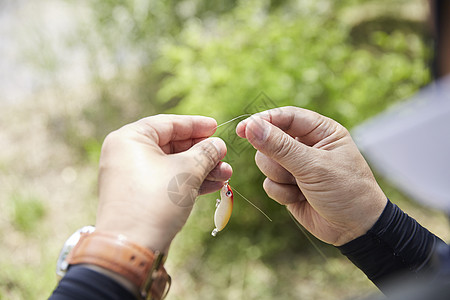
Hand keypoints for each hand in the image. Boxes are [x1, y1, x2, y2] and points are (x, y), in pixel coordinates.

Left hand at [96, 115, 231, 253]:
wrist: (132, 248)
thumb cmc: (156, 201)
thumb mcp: (186, 171)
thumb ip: (205, 152)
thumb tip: (218, 144)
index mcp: (130, 139)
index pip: (168, 124)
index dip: (195, 125)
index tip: (217, 126)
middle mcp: (127, 154)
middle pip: (172, 145)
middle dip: (202, 152)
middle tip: (224, 155)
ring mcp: (133, 177)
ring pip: (173, 165)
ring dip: (201, 169)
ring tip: (226, 174)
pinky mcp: (140, 196)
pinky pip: (168, 181)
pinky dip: (189, 182)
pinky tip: (214, 185)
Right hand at [236, 106, 386, 245]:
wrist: (356, 229)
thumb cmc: (346, 191)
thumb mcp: (314, 166)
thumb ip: (280, 147)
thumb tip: (251, 127)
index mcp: (320, 131)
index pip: (286, 117)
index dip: (263, 120)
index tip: (243, 129)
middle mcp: (306, 145)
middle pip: (270, 140)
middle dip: (275, 158)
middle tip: (290, 170)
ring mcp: (296, 166)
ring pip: (265, 163)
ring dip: (279, 177)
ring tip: (300, 186)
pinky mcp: (288, 186)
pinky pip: (268, 183)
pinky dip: (281, 192)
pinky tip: (299, 198)